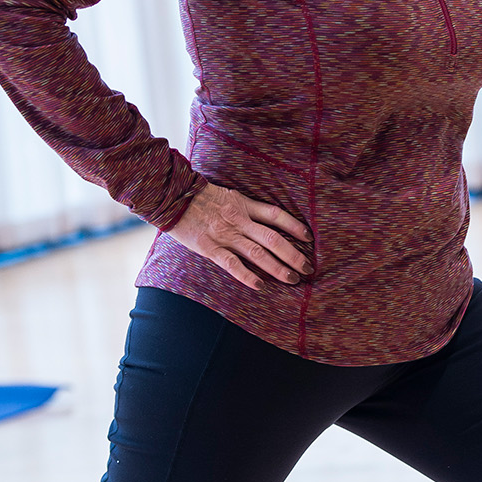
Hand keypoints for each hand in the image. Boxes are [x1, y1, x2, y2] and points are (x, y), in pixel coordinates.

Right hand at [168, 183, 312, 290]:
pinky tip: (260, 286)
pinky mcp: (210, 248)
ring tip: (292, 279)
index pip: (276, 215)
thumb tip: (266, 219)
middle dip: (293, 254)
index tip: (309, 238)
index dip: (295, 226)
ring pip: (258, 253)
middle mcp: (239, 221)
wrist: (173, 197)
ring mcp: (225, 235)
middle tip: (307, 268)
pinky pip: (232, 264)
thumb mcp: (228, 195)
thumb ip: (245, 207)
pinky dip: (247, 276)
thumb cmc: (199, 197)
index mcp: (244, 205)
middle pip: (273, 238)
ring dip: (277, 267)